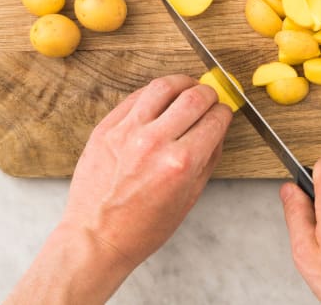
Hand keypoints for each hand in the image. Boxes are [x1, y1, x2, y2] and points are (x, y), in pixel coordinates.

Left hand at [63, 74, 231, 265]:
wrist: (96, 236)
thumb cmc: (142, 227)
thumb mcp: (189, 198)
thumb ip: (207, 159)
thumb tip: (217, 128)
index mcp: (180, 164)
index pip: (214, 120)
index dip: (224, 112)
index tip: (224, 111)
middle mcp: (154, 142)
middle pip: (193, 96)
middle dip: (209, 93)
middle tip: (210, 96)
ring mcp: (127, 131)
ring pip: (162, 86)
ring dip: (182, 83)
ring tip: (187, 87)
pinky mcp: (106, 127)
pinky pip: (135, 97)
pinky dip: (153, 93)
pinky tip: (160, 98)